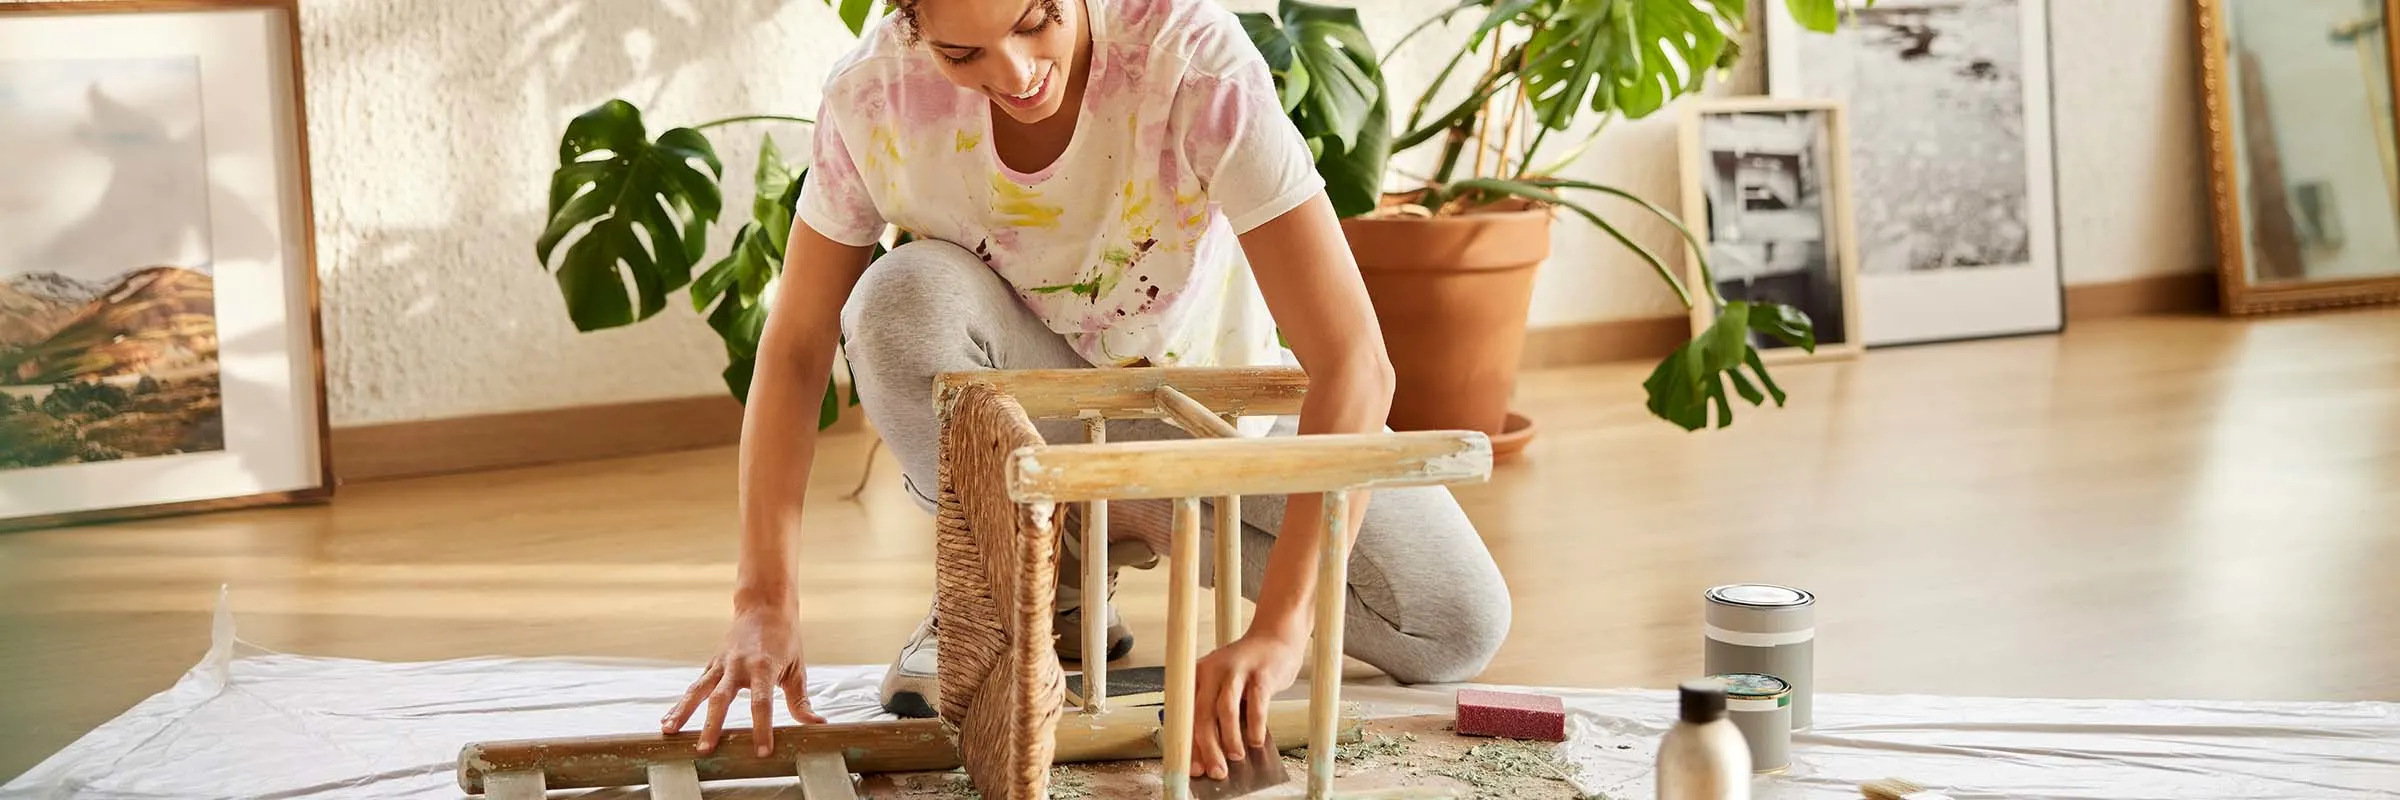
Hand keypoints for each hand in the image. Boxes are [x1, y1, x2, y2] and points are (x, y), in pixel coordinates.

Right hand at [661, 599, 825, 755]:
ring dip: (683, 712)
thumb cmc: (785, 639)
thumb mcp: (797, 668)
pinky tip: (668, 722)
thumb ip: (800, 701)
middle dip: (712, 725)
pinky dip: (680, 704)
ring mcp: (722, 663)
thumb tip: (817, 725)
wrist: (764, 606)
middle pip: (722, 698)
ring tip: (669, 732)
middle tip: (705, 749)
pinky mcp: (712, 664)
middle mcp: (738, 665)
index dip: (761, 728)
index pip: (761, 703)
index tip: (761, 752)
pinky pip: (695, 686)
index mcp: (763, 667)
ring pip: (699, 690)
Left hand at [1189, 630, 1307, 779]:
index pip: (1185, 715)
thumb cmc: (1247, 671)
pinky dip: (1255, 726)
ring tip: (1235, 756)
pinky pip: (1256, 704)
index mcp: (1197, 676)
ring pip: (1225, 709)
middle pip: (1201, 714)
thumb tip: (1211, 755)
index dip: (1188, 744)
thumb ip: (1215, 715)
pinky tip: (1255, 741)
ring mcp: (1236, 670)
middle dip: (1207, 748)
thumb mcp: (1223, 687)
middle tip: (1216, 770)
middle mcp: (1212, 670)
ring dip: (1229, 738)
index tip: (1194, 769)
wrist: (1276, 638)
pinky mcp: (1261, 673)